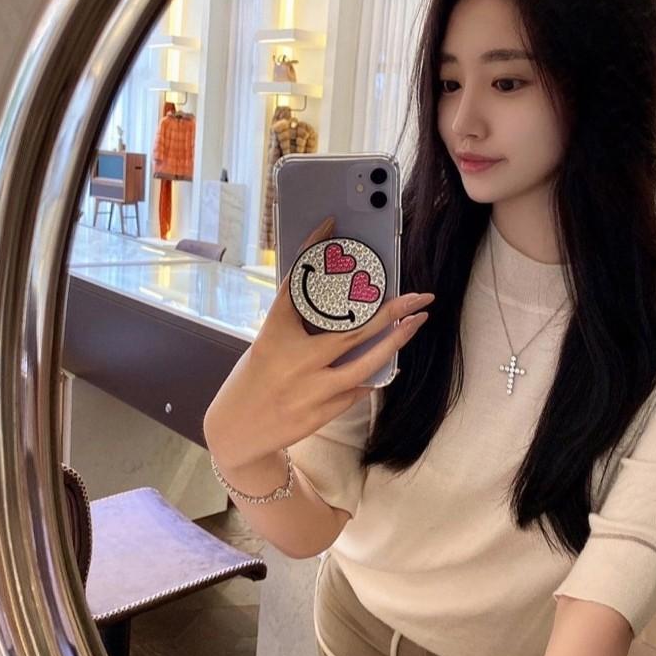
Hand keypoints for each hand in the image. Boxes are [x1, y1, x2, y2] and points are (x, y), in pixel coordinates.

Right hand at [203, 216, 433, 466]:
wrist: (236, 430)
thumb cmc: (255, 377)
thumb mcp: (269, 342)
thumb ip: (301, 324)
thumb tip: (348, 301)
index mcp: (274, 333)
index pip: (297, 284)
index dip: (312, 251)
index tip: (331, 225)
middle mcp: (294, 359)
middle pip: (352, 329)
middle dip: (391, 311)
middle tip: (419, 296)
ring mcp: (308, 389)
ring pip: (365, 363)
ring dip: (395, 341)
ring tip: (417, 322)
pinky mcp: (320, 414)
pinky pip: (356, 390)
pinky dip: (369, 375)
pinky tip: (383, 364)